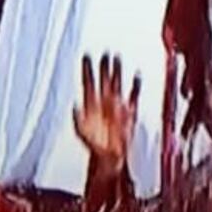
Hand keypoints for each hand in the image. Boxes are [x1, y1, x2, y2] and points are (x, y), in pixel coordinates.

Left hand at [73, 54, 139, 181]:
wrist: (110, 159)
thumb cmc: (95, 148)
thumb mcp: (82, 133)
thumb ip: (77, 119)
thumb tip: (74, 106)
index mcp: (91, 105)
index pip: (88, 82)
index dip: (87, 69)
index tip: (86, 56)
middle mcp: (103, 102)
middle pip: (103, 79)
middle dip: (104, 66)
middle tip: (104, 52)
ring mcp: (116, 106)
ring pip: (117, 83)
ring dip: (117, 71)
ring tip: (117, 57)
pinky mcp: (128, 112)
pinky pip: (133, 96)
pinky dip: (135, 86)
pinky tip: (137, 76)